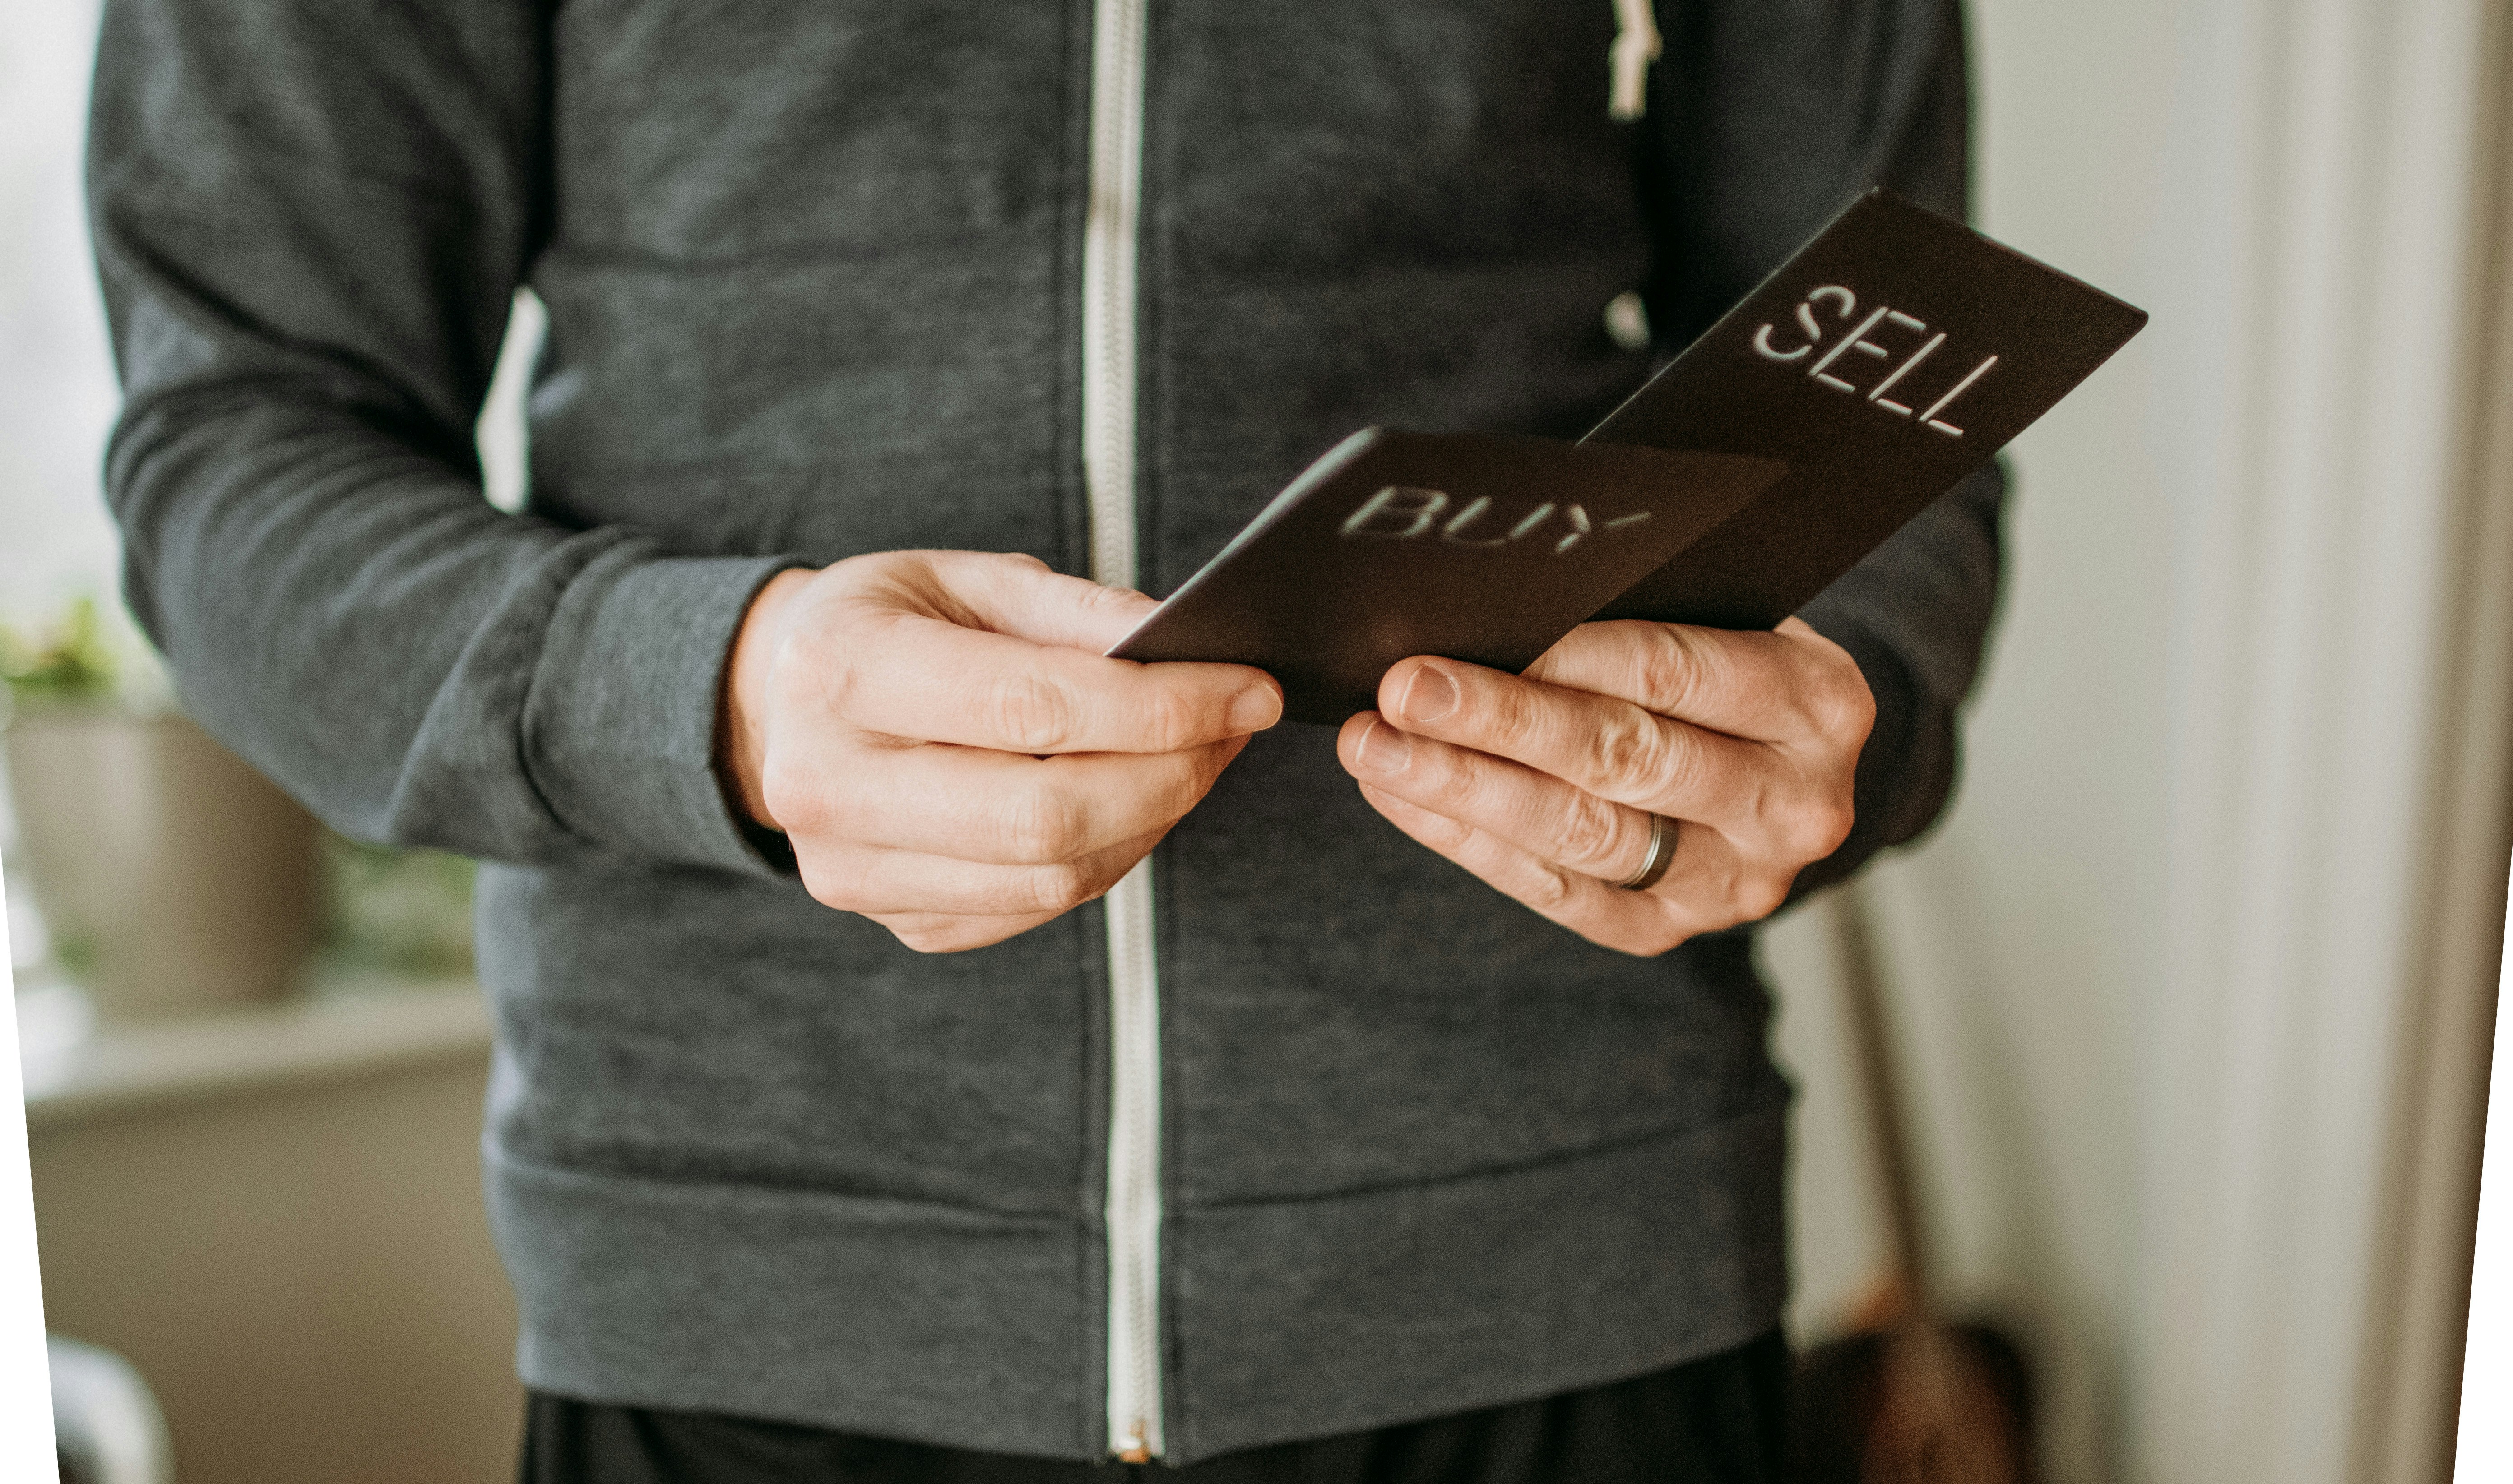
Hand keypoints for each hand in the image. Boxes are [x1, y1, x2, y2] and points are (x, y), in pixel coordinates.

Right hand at [722, 552, 1280, 952]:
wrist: (781, 700)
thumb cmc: (892, 624)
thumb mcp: (969, 578)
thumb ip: (1079, 613)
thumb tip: (1190, 649)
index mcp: (840, 668)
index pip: (1034, 706)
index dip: (1163, 706)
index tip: (1251, 688)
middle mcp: (826, 783)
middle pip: (1046, 815)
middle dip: (1172, 774)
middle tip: (1234, 728)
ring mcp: (849, 872)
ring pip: (1052, 877)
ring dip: (1154, 820)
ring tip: (1196, 758)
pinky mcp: (891, 920)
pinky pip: (1034, 909)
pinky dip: (1109, 857)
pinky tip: (1133, 803)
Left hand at [1333, 617, 1871, 955]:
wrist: (1783, 765)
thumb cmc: (1728, 660)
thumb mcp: (1724, 616)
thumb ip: (1639, 610)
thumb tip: (1489, 600)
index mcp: (1818, 703)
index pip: (1672, 673)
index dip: (1562, 658)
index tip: (1471, 635)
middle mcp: (1794, 804)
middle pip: (1623, 759)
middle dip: (1498, 724)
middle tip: (1401, 692)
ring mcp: (1738, 882)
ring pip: (1583, 836)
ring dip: (1464, 789)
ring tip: (1377, 749)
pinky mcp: (1674, 930)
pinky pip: (1559, 894)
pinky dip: (1470, 843)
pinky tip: (1403, 798)